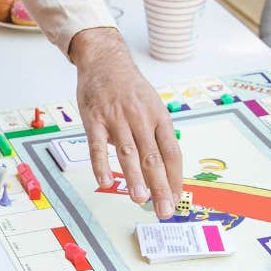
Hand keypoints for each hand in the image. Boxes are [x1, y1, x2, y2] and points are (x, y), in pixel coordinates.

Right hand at [70, 28, 181, 217]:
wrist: (105, 60)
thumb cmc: (130, 88)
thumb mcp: (152, 106)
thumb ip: (155, 136)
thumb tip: (163, 170)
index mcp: (159, 118)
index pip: (172, 153)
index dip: (175, 178)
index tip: (176, 199)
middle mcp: (141, 119)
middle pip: (153, 157)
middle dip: (160, 186)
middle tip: (164, 210)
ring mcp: (117, 119)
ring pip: (128, 152)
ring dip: (134, 177)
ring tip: (140, 199)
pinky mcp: (94, 119)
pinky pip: (97, 145)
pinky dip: (100, 164)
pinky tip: (104, 181)